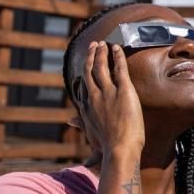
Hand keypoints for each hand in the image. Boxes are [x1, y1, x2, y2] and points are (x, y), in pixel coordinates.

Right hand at [72, 42, 144, 158]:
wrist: (119, 150)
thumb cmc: (106, 146)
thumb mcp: (90, 133)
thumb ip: (80, 123)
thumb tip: (70, 120)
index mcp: (86, 106)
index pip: (82, 84)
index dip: (84, 71)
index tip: (86, 63)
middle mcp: (94, 97)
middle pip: (89, 71)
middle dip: (91, 56)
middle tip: (94, 45)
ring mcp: (107, 93)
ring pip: (102, 67)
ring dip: (102, 52)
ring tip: (103, 43)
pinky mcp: (123, 91)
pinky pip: (119, 69)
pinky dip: (117, 56)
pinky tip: (116, 47)